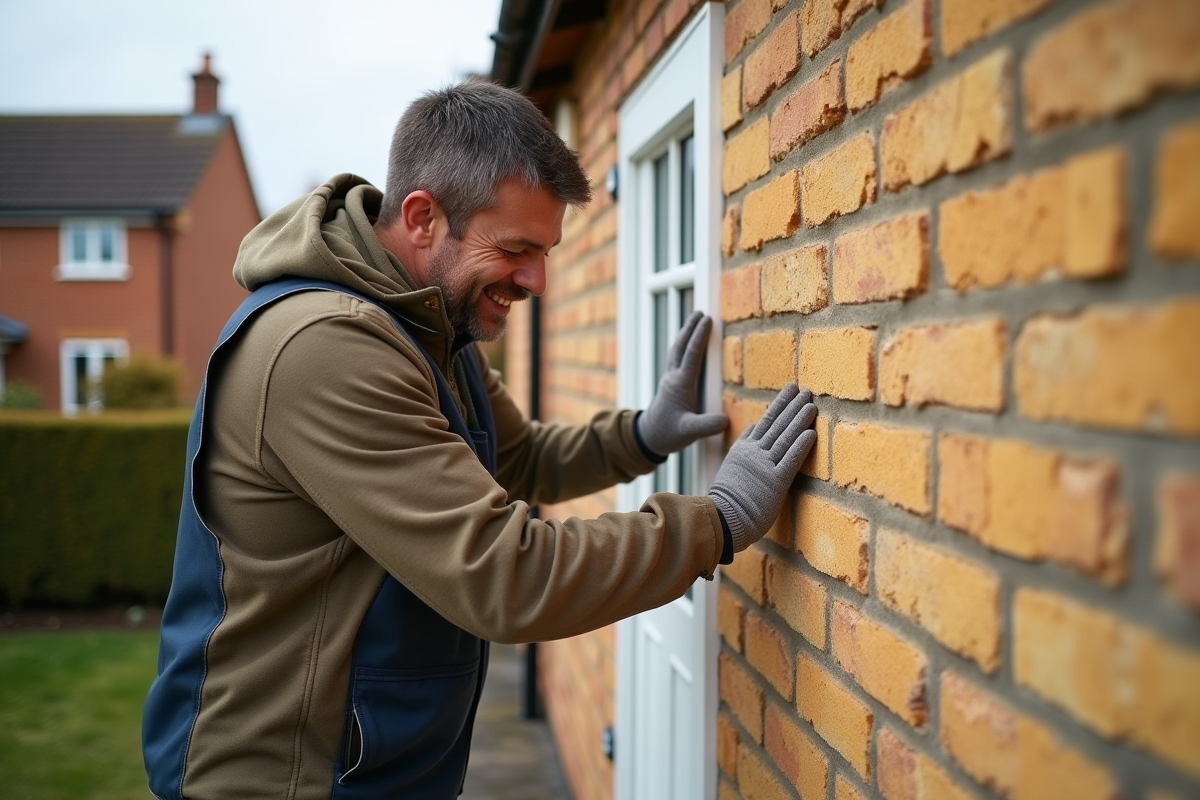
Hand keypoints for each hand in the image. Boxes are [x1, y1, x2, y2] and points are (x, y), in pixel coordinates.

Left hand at [637, 311, 727, 456]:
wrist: (648, 438)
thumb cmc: (668, 434)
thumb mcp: (688, 433)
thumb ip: (706, 426)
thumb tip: (725, 420)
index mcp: (680, 385)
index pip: (691, 355)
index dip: (700, 336)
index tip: (708, 319)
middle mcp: (673, 378)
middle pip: (681, 347)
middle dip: (690, 328)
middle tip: (700, 312)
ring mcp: (670, 379)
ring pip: (677, 350)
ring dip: (685, 334)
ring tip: (693, 320)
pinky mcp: (670, 384)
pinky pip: (676, 358)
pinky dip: (683, 346)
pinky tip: (686, 344)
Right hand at [707, 384, 816, 552]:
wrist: (721, 518)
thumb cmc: (727, 498)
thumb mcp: (730, 465)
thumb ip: (742, 446)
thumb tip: (751, 428)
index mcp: (744, 449)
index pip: (765, 420)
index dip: (780, 403)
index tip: (791, 389)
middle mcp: (754, 453)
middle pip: (777, 424)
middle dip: (792, 404)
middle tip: (806, 389)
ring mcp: (765, 466)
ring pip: (785, 437)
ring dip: (799, 420)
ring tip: (811, 405)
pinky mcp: (776, 482)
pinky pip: (791, 460)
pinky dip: (801, 446)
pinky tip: (812, 433)